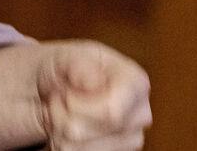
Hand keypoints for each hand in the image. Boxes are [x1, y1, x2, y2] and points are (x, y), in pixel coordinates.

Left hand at [32, 40, 151, 150]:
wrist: (57, 86)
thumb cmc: (66, 68)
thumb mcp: (66, 56)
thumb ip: (79, 64)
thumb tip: (94, 81)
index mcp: (136, 83)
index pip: (110, 112)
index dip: (76, 104)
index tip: (66, 91)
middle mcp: (140, 115)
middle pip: (87, 132)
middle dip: (61, 114)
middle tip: (58, 98)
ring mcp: (129, 140)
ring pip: (78, 149)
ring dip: (57, 130)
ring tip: (59, 111)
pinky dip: (59, 143)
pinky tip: (62, 127)